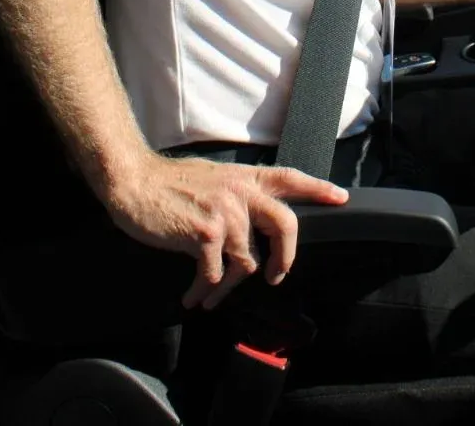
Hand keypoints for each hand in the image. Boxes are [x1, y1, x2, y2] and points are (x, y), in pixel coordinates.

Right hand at [107, 154, 347, 310]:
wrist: (134, 181)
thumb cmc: (168, 183)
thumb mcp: (212, 178)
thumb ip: (236, 194)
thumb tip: (251, 219)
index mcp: (244, 178)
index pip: (290, 177)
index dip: (318, 188)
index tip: (340, 198)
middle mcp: (240, 192)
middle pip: (285, 224)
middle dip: (285, 258)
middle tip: (273, 277)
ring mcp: (225, 212)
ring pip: (245, 262)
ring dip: (227, 287)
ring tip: (209, 296)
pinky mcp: (205, 233)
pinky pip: (214, 276)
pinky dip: (204, 292)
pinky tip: (192, 296)